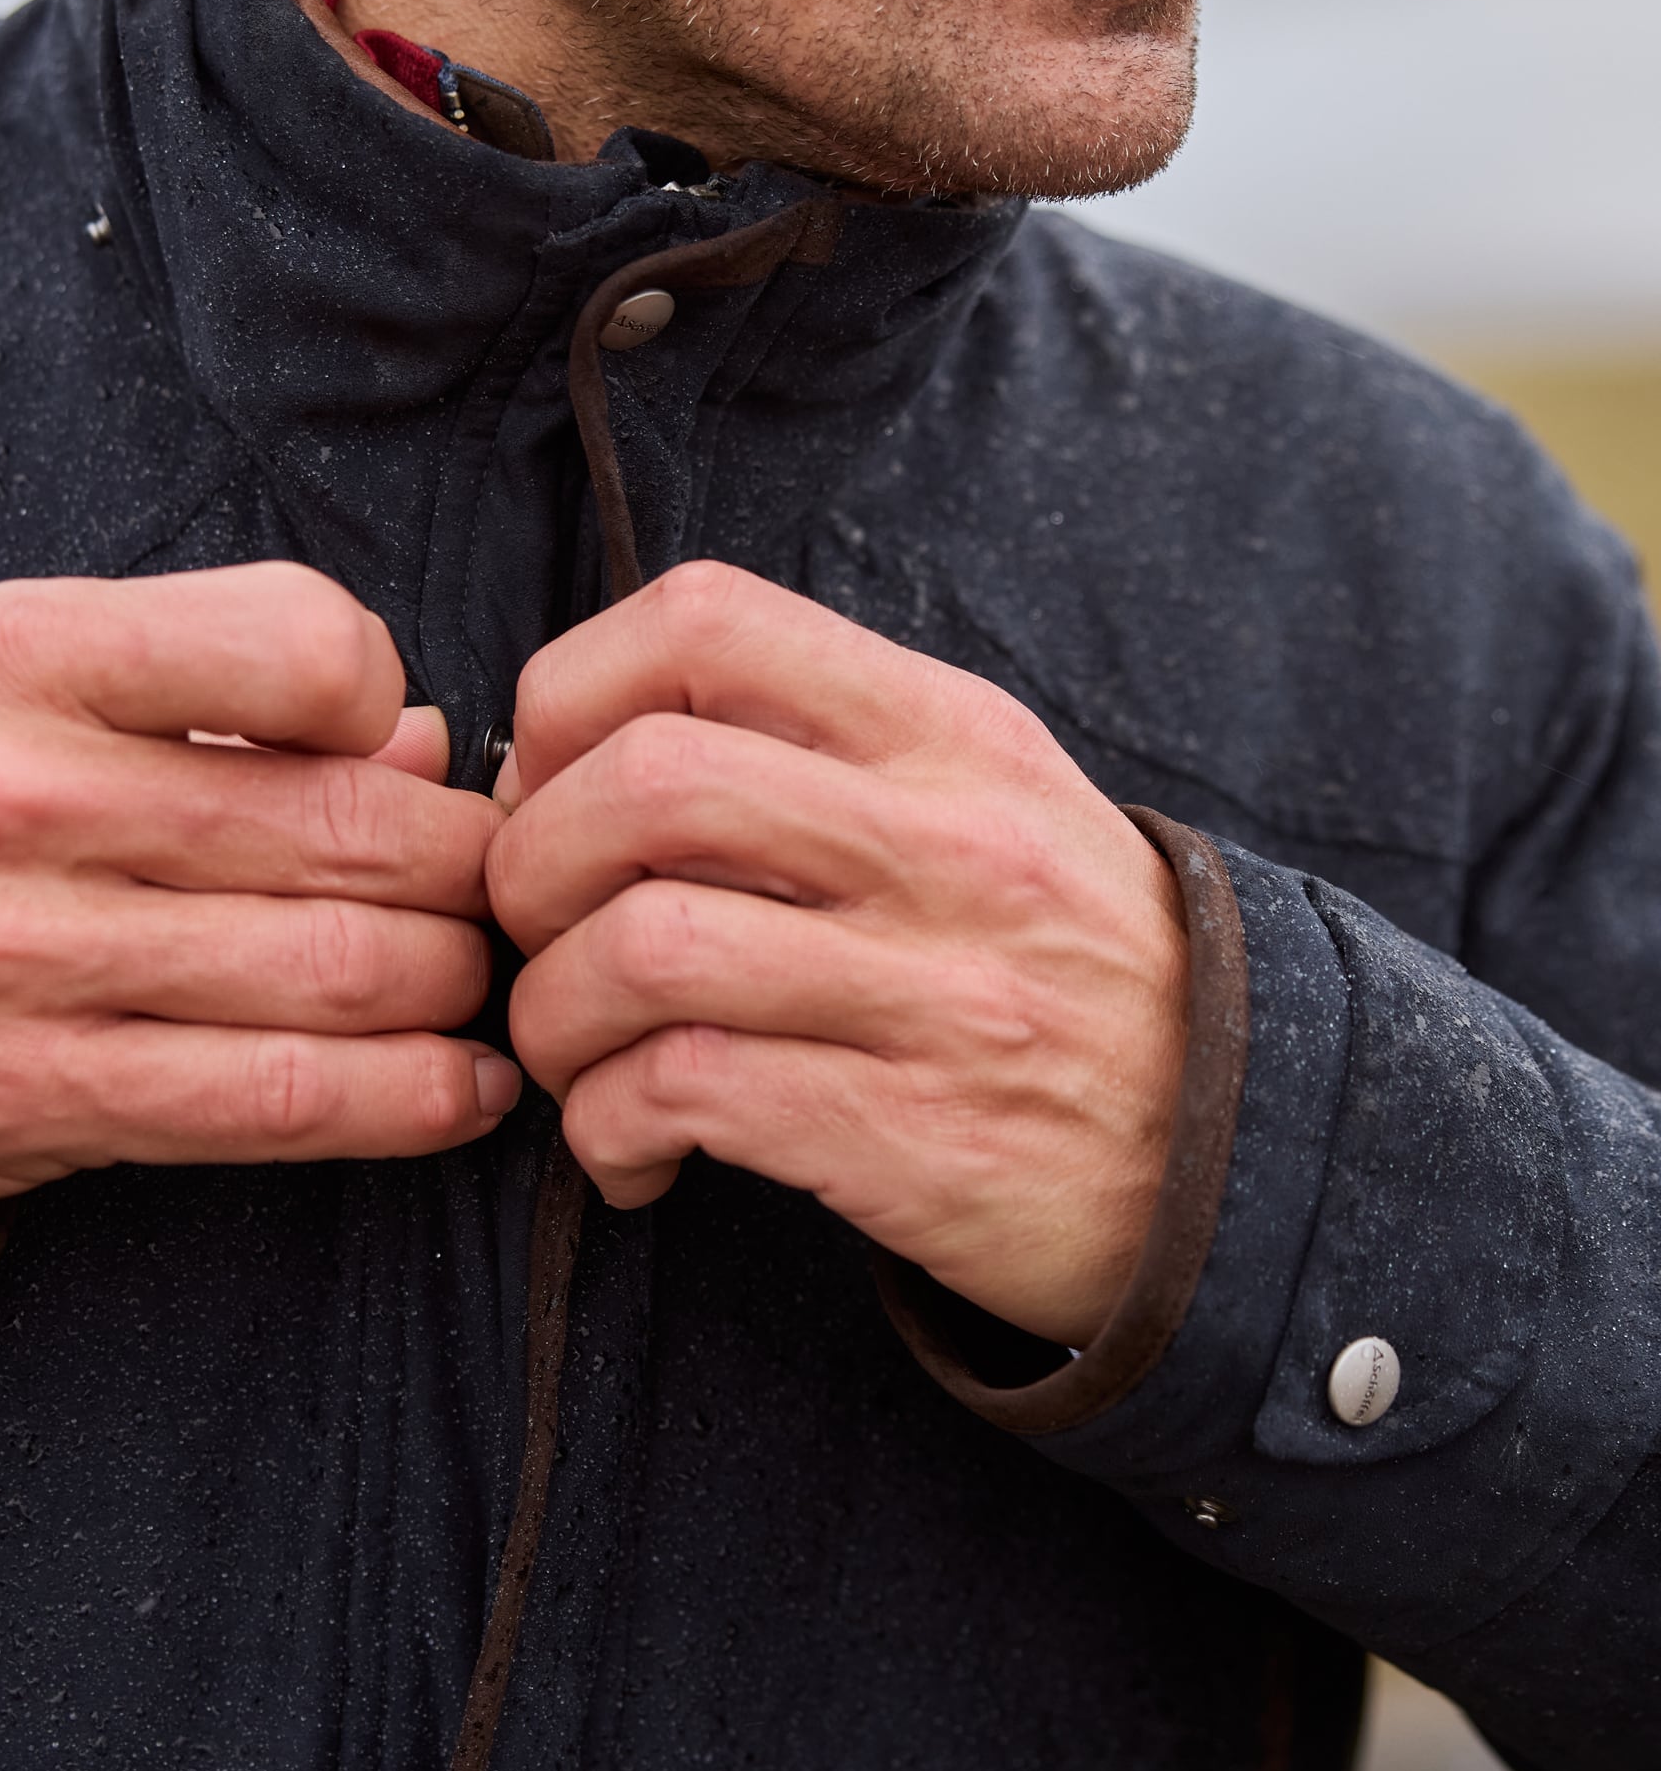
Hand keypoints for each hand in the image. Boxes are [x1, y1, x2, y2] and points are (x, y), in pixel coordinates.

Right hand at [0, 564, 517, 1210]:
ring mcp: (32, 958)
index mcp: (37, 658)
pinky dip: (410, 1103)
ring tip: (477, 978)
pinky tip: (466, 1091)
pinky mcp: (42, 1096)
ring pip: (341, 973)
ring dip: (456, 984)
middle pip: (352, 832)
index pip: (297, 645)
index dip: (385, 692)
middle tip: (491, 882)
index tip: (390, 741)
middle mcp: (31, 801)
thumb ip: (230, 681)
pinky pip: (277, 1103)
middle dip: (466, 867)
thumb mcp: (37, 671)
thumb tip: (423, 743)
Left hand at [486, 564, 1187, 1347]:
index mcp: (944, 730)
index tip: (551, 783)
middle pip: (645, 784)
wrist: (1242, 1149)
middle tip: (536, 935)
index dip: (570, 693)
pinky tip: (632, 1148)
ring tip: (573, 1057)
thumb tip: (585, 754)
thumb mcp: (986, 796)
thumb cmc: (1061, 958)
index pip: (707, 621)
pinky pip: (686, 1095)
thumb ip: (819, 747)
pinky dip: (608, 1126)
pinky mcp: (910, 1134)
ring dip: (552, 1016)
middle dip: (528, 867)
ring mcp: (934, 990)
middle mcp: (943, 840)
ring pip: (645, 949)